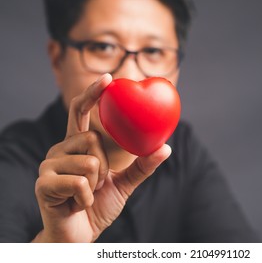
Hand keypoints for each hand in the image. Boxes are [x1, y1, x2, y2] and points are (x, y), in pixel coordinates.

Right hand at [33, 74, 170, 241]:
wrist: (79, 234)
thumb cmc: (98, 205)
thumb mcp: (125, 183)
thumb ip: (142, 166)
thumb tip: (166, 147)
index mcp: (78, 145)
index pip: (81, 111)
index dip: (92, 93)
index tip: (109, 78)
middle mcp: (61, 149)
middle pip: (90, 137)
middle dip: (103, 165)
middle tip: (99, 182)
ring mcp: (49, 165)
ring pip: (88, 161)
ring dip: (96, 184)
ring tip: (87, 194)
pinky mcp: (43, 183)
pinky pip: (79, 182)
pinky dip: (86, 197)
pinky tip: (77, 204)